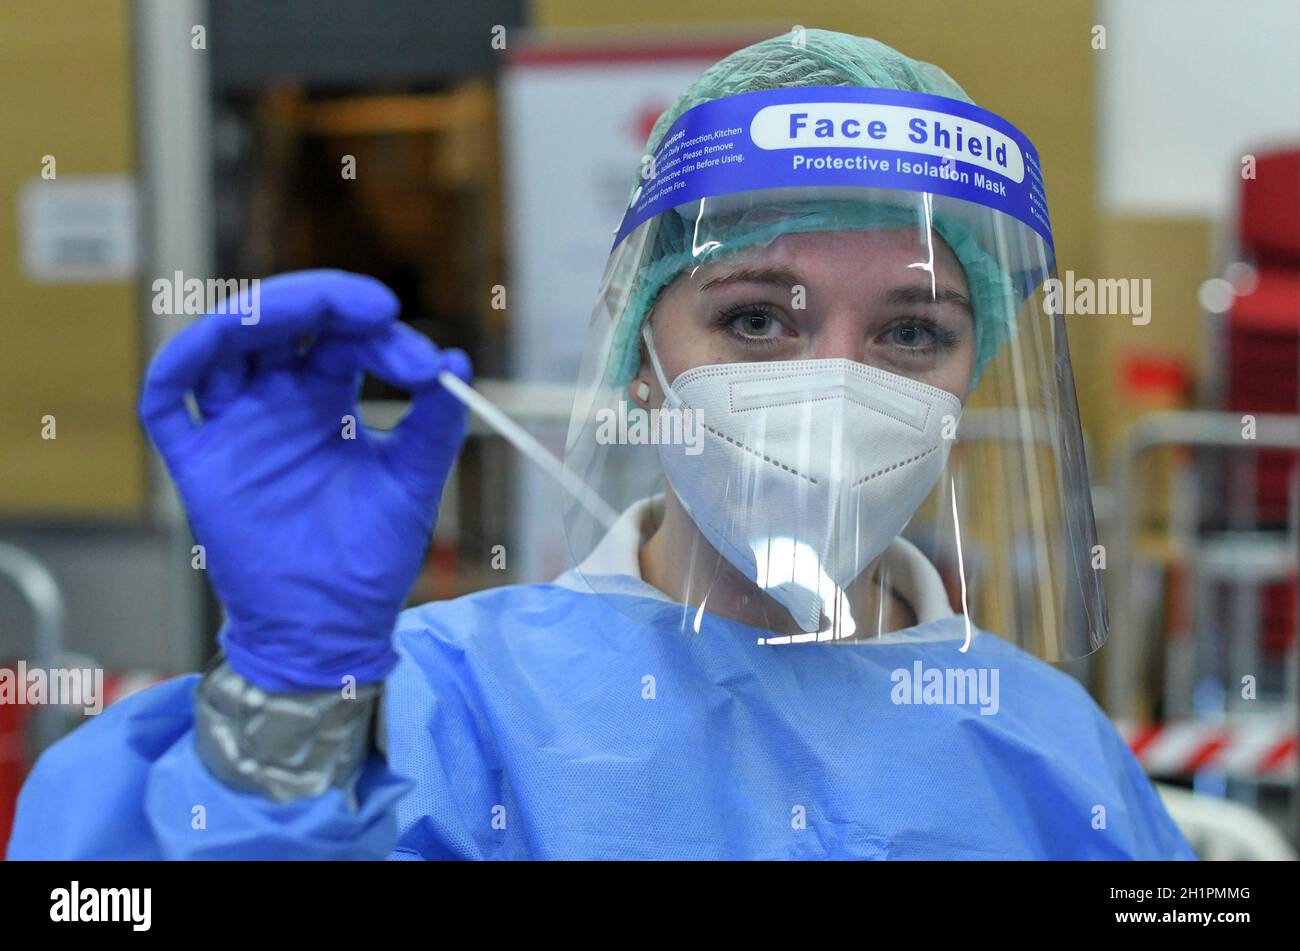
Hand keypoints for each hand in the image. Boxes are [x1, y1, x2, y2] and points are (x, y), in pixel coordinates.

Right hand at [139, 270, 469, 690]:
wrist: (331, 627)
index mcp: (324, 400)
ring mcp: (234, 428)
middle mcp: (274, 402)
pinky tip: (215, 343)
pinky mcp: (199, 462)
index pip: (339, 336)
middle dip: (321, 300)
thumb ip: (434, 424)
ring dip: (256, 314)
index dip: (377, 333)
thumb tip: (456, 360)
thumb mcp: (412, 482)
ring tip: (306, 307)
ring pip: (223, 345)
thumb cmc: (370, 558)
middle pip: (279, 322)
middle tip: (374, 308)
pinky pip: (168, 401)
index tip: (423, 363)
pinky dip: (180, 363)